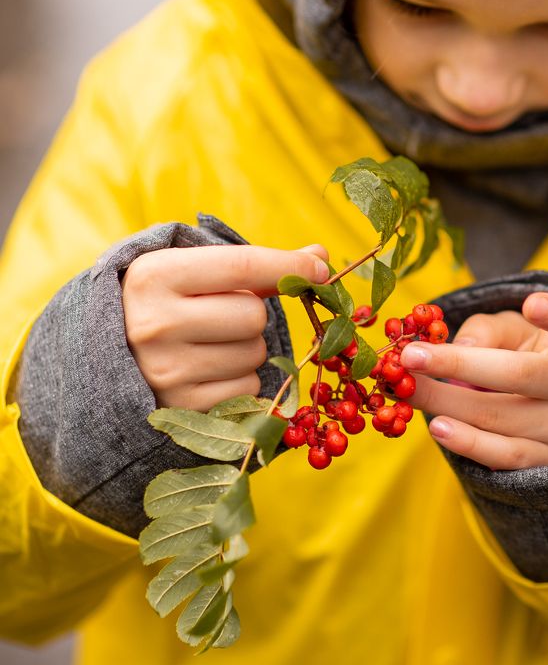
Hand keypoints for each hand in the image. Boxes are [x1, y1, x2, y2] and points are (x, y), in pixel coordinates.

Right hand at [122, 243, 328, 410]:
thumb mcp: (192, 272)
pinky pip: (248, 389)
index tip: (320, 269)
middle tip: (220, 318)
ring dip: (246, 349)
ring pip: (255, 355)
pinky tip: (208, 373)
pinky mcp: (182, 408)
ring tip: (209, 346)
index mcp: (155, 276)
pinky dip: (240, 380)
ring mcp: (167, 371)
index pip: (242, 265)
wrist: (108, 358)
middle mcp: (155, 324)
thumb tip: (321, 256)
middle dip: (251, 316)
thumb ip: (255, 264)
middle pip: (254, 316)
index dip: (290, 266)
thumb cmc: (165, 305)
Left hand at [400, 292, 547, 469]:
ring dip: (449, 405)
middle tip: (409, 357)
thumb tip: (463, 347)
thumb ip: (490, 330)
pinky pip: (506, 455)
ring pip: (503, 418)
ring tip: (410, 392)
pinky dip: (469, 444)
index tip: (534, 303)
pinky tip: (439, 429)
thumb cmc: (532, 356)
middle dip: (459, 365)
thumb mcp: (517, 331)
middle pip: (520, 375)